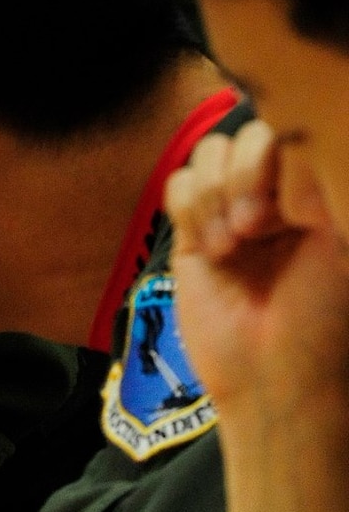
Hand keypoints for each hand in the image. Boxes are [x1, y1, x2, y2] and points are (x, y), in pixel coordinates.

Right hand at [166, 120, 348, 416]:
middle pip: (246, 134)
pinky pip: (177, 186)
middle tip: (257, 229)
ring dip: (217, 194)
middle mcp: (276, 196)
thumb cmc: (322, 317)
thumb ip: (311, 182)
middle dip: (247, 176)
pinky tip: (212, 249)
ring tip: (233, 243)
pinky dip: (191, 209)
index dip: (279, 156)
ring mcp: (231, 213)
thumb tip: (280, 136)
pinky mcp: (191, 236)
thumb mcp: (335, 238)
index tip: (292, 210)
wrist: (276, 377)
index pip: (291, 133)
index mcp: (318, 192)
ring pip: (208, 154)